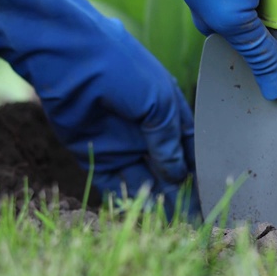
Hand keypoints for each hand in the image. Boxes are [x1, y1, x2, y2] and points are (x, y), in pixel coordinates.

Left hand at [0, 0, 199, 218]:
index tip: (207, 192)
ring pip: (142, 177)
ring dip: (154, 197)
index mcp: (167, 109)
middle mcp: (145, 128)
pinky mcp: (94, 151)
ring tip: (170, 221)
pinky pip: (113, 179)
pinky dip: (127, 195)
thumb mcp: (159, 101)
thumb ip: (168, 139)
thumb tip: (178, 173)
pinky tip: (143, 211)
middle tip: (190, 217)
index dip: (197, 169)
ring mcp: (120, 140)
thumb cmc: (123, 67)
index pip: (188, 147)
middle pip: (165, 167)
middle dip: (177, 190)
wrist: (69, 53)